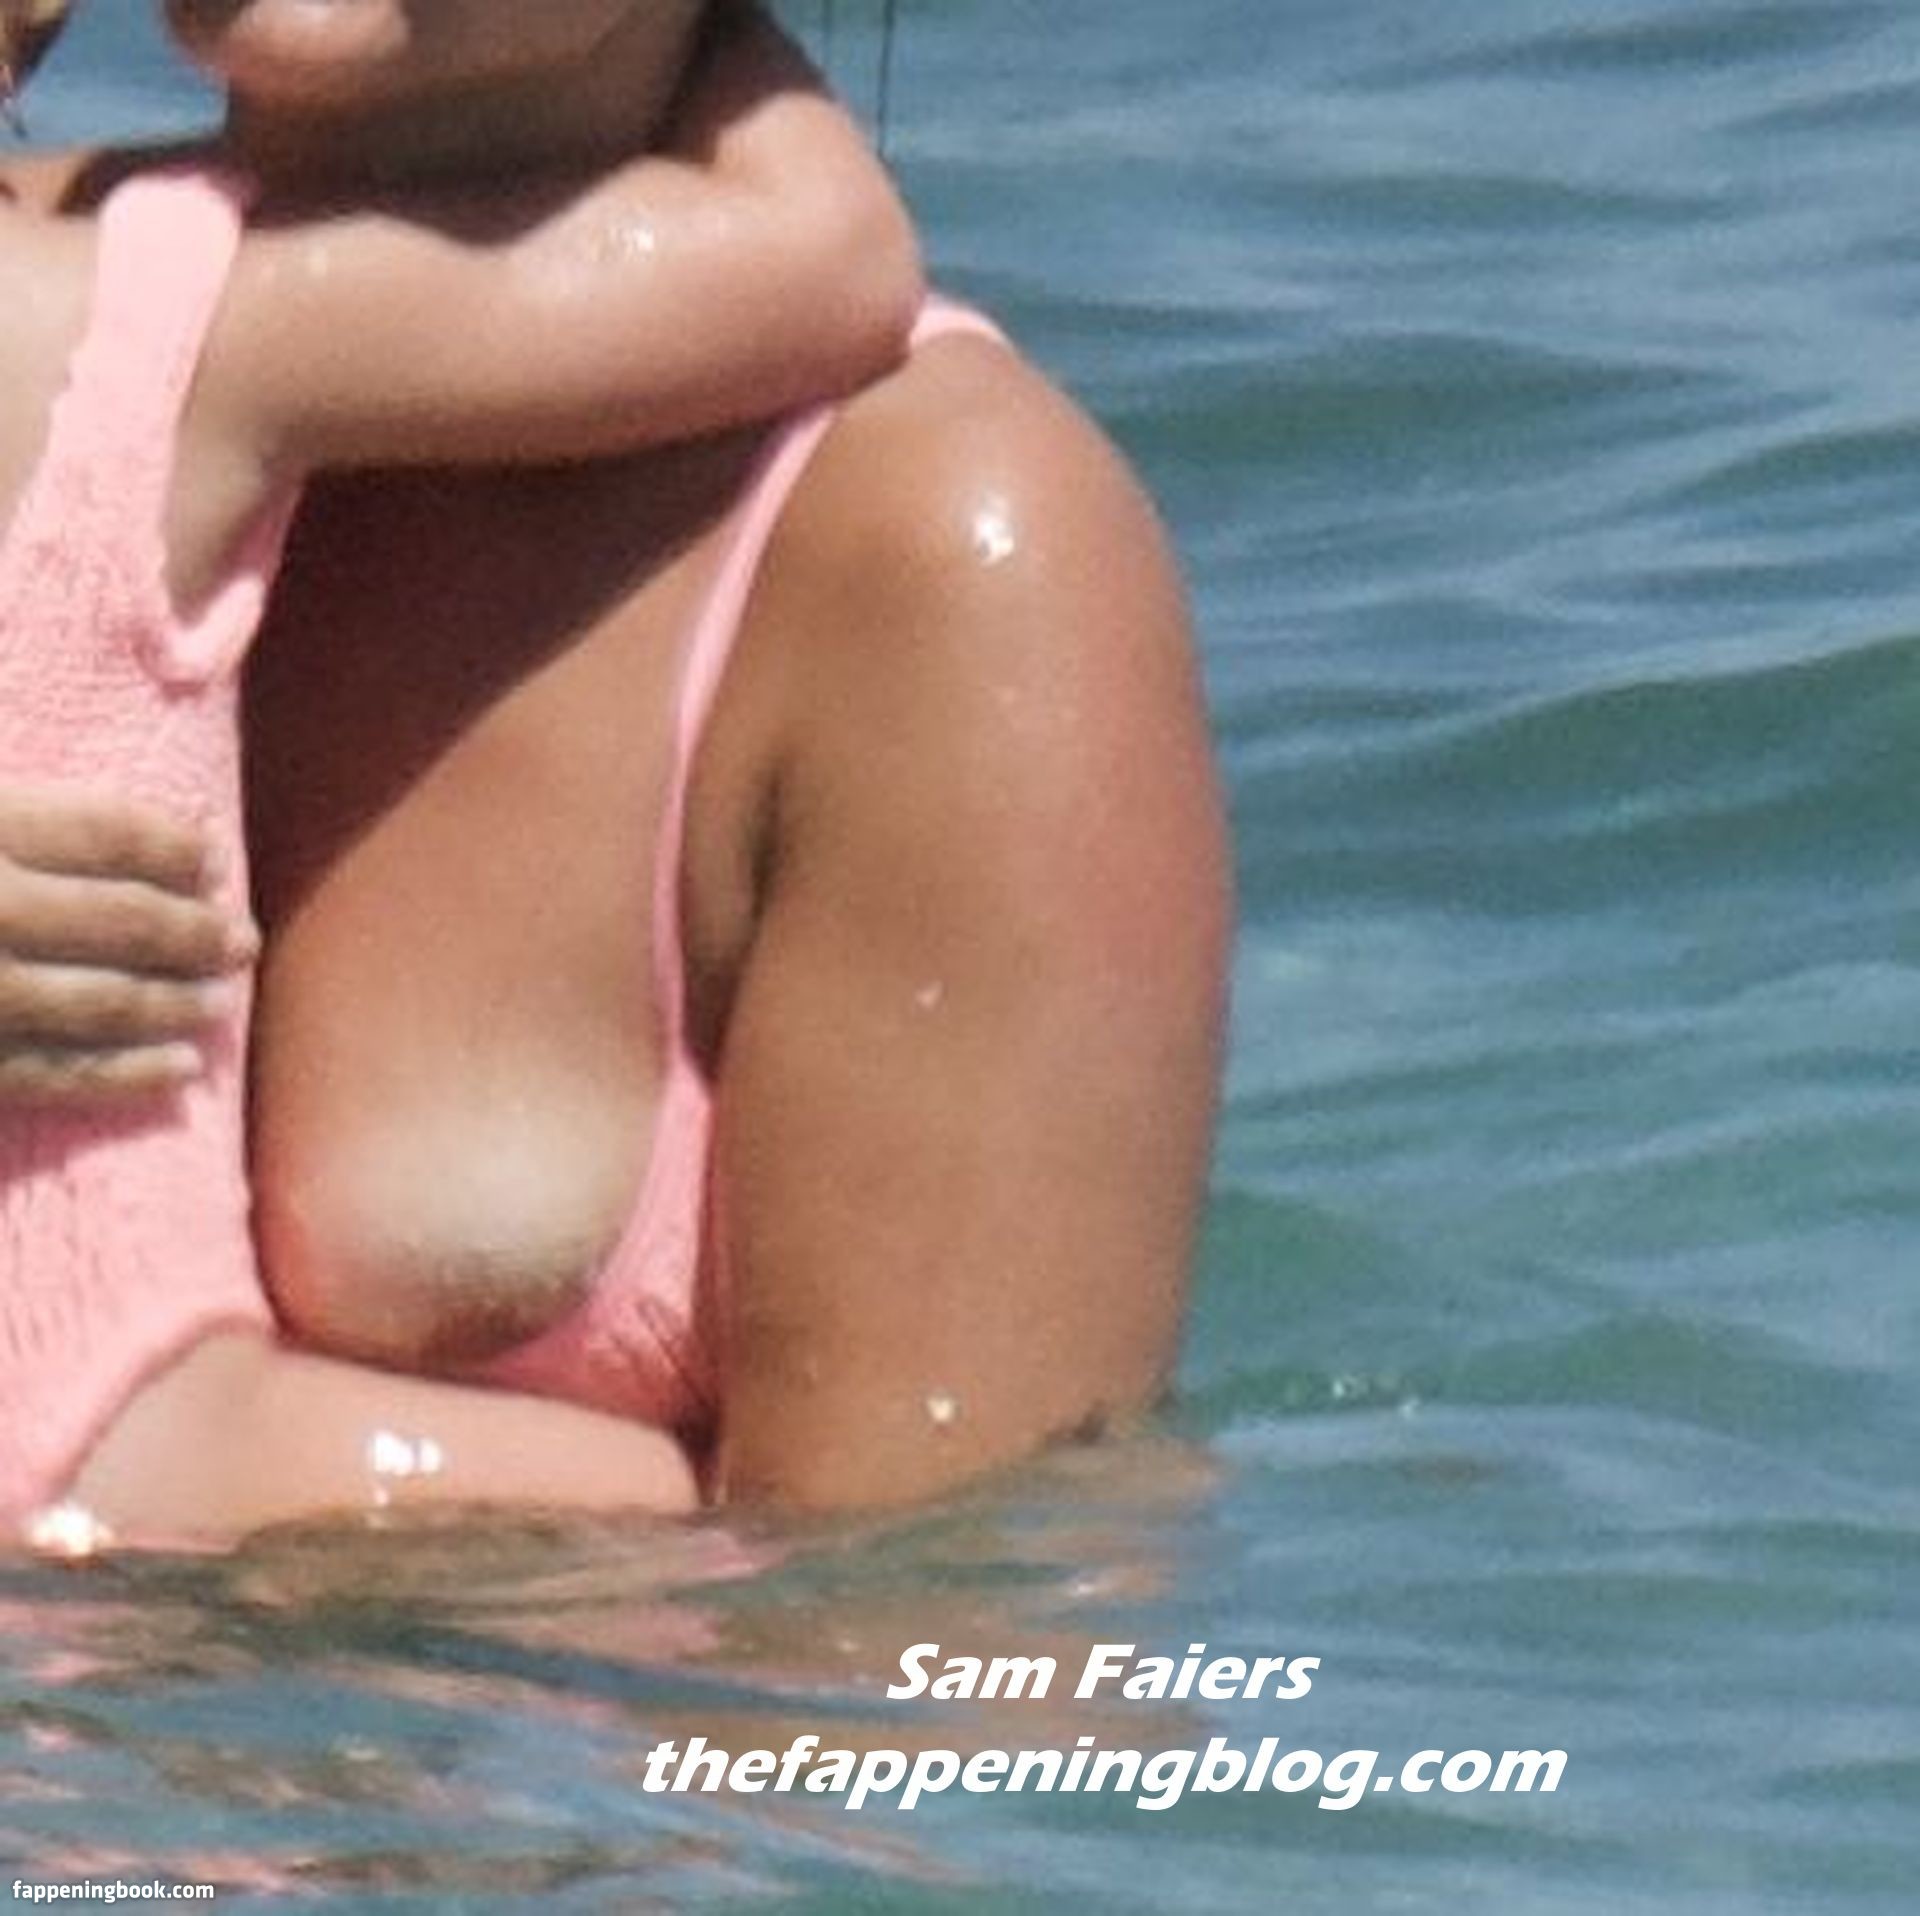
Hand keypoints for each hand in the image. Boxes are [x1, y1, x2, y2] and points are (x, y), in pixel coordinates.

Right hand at [0, 787, 256, 1105]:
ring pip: (109, 1000)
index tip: (211, 862)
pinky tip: (183, 1068)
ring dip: (180, 1001)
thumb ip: (19, 822)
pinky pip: (62, 1074)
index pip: (105, 833)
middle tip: (240, 940)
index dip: (171, 848)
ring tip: (221, 999)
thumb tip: (132, 829)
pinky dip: (132, 1074)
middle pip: (126, 917)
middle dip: (196, 931)